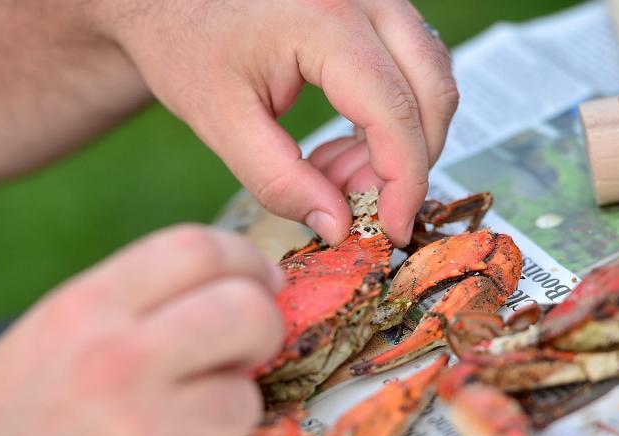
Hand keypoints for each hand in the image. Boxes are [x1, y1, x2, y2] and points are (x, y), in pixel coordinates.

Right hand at [0, 226, 282, 435]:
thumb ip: (132, 310)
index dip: (245, 262)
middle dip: (263, 332)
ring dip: (221, 422)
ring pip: (243, 405)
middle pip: (247, 315)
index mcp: (85, 310)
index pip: (198, 250)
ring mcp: (143, 435)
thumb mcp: (45, 340)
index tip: (260, 283)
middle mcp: (118, 363)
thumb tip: (230, 295)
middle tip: (247, 354)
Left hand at [93, 0, 457, 245]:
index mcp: (325, 21)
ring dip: (401, 143)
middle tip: (353, 203)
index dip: (404, 182)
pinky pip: (412, 68)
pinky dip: (393, 119)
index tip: (392, 230)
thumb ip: (279, 181)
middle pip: (432, 94)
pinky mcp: (376, 8)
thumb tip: (338, 226)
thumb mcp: (222, 122)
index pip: (395, 113)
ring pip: (431, 80)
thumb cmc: (186, 44)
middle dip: (406, 164)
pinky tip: (342, 145)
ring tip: (332, 171)